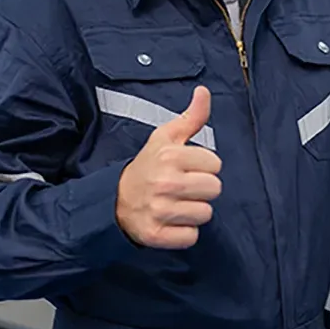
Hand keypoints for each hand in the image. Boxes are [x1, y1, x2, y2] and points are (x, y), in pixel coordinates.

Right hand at [116, 86, 221, 248]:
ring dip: (194, 211)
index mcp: (171, 156)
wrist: (114, 198)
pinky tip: (171, 221)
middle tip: (183, 187)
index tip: (187, 167)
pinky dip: (184, 233)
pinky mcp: (155, 235)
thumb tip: (204, 91)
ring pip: (205, 214)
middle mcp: (165, 182)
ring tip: (177, 203)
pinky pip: (190, 237)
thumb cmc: (149, 165)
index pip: (215, 164)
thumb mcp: (167, 137)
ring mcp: (159, 210)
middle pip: (214, 189)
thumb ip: (192, 116)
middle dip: (202, 189)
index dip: (204, 166)